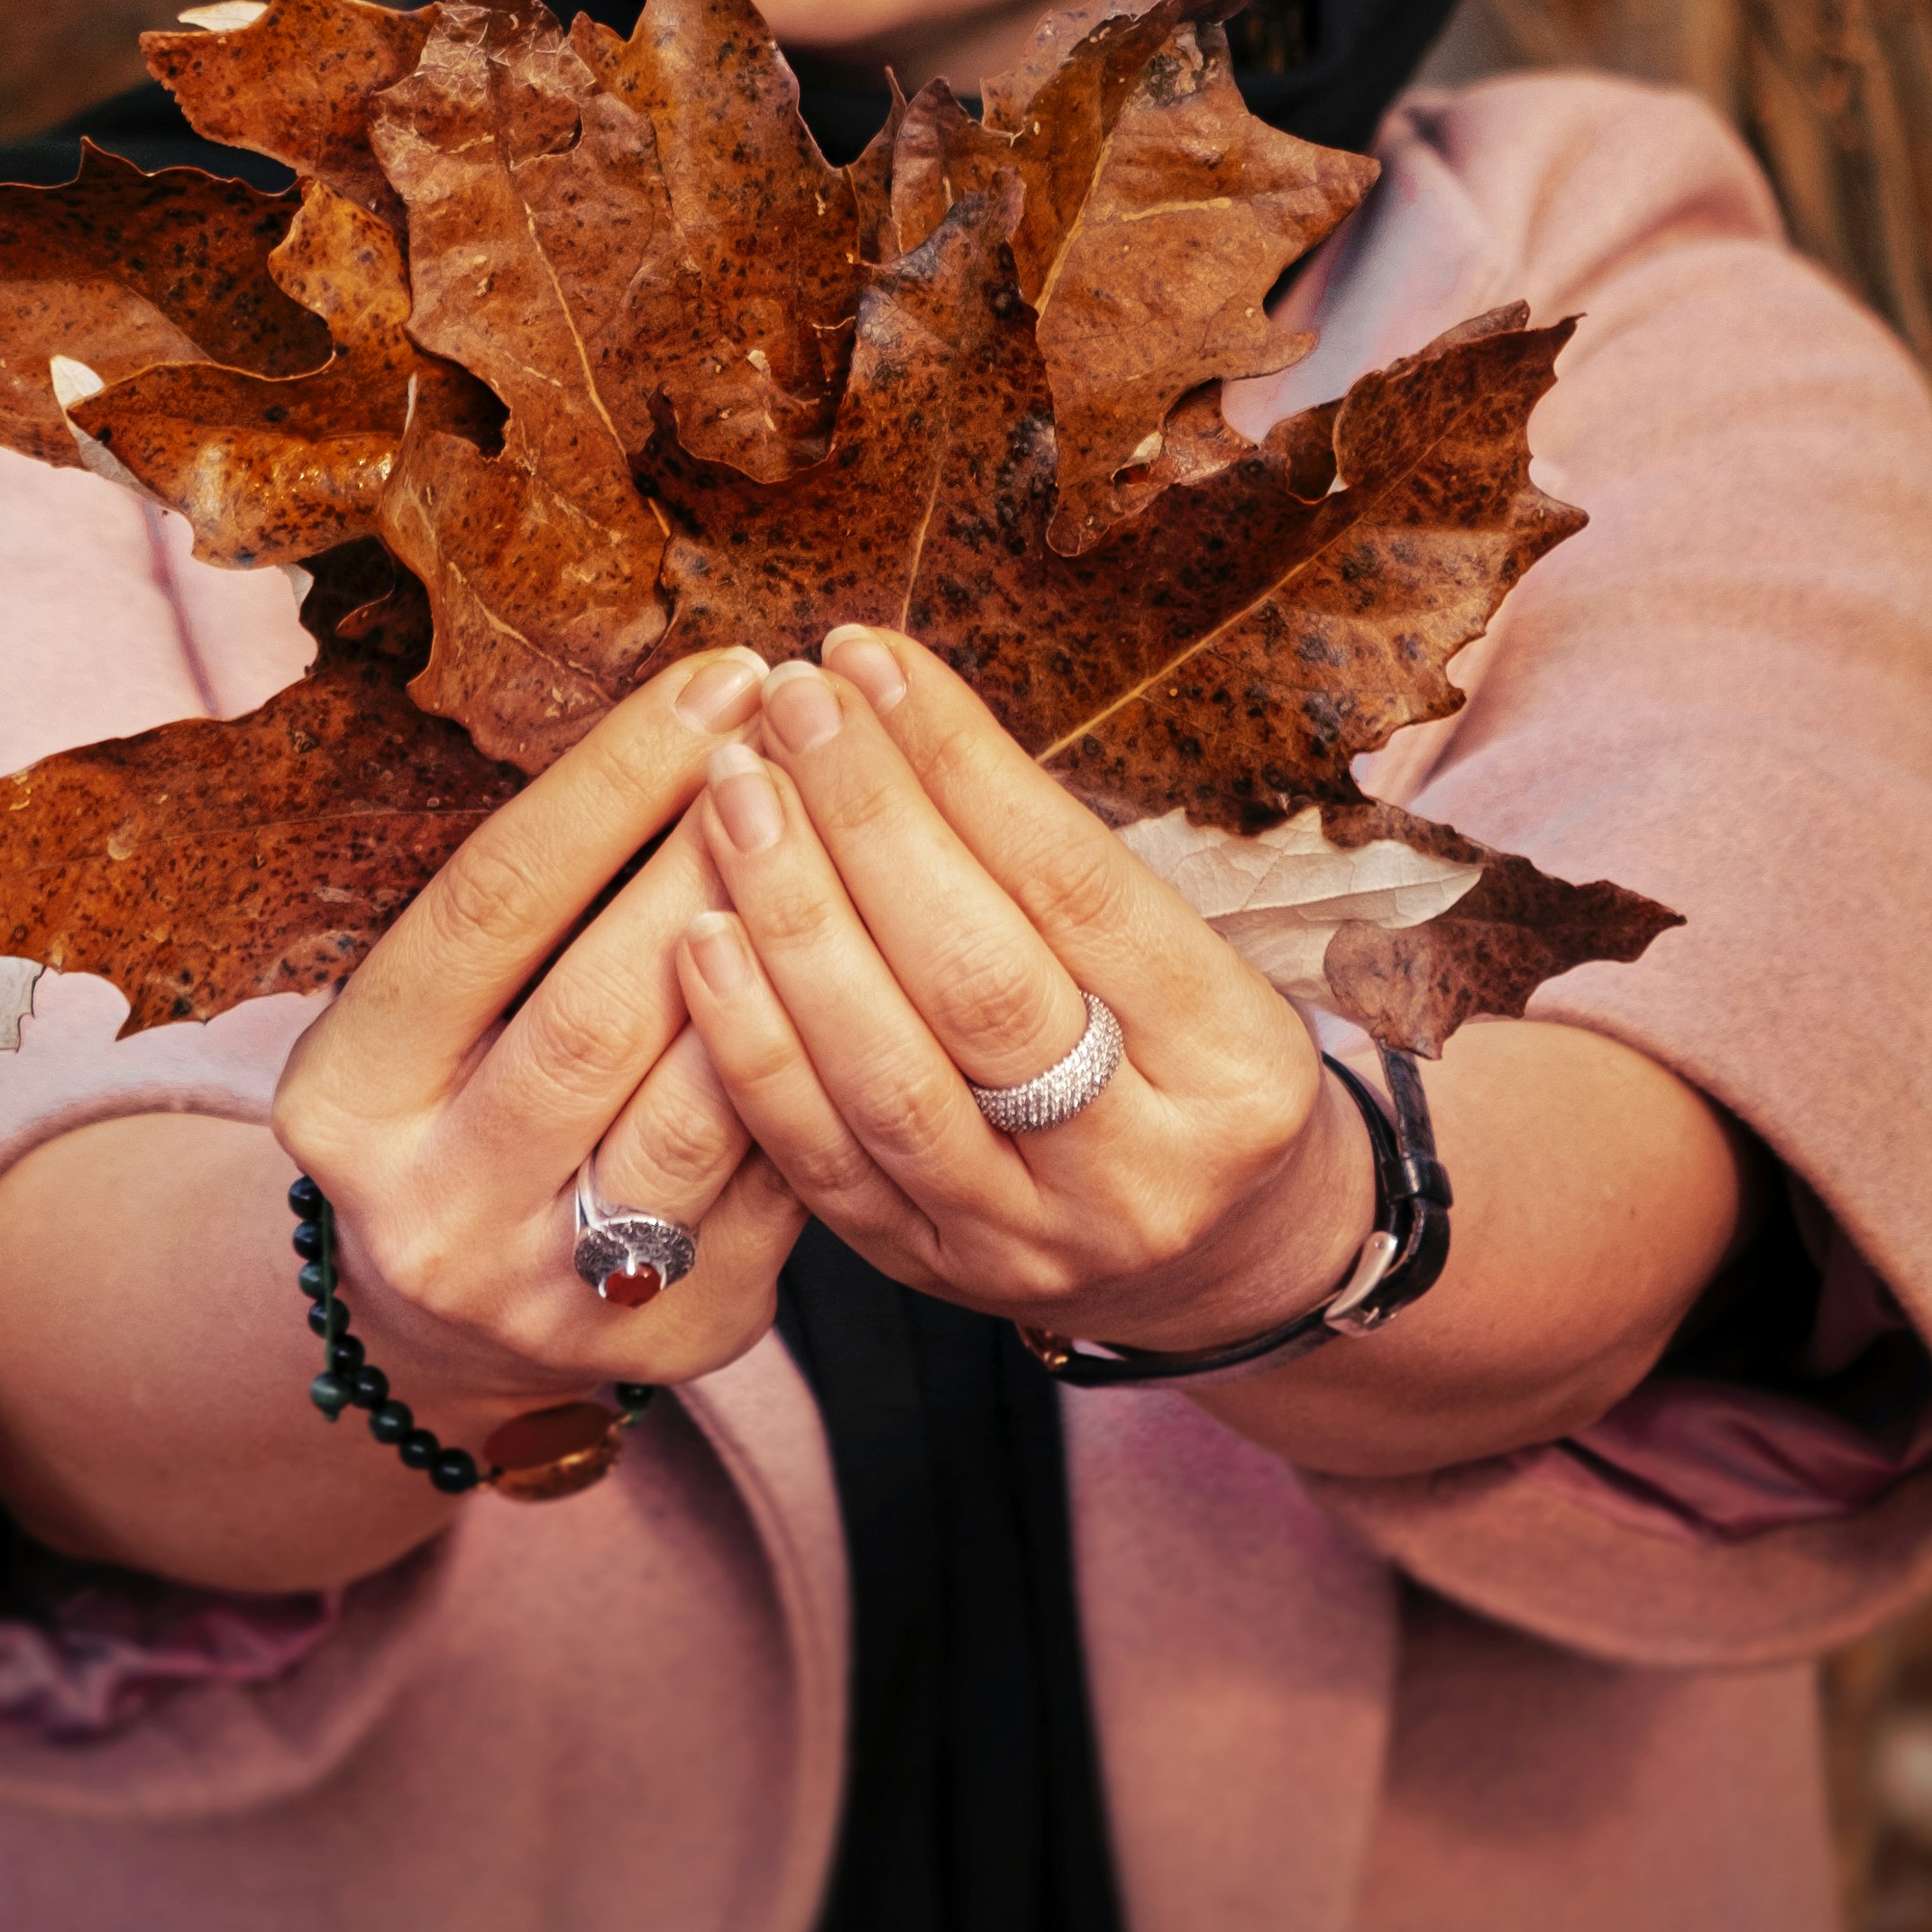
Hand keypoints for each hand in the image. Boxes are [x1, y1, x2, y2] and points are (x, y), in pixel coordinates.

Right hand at [274, 645, 809, 1429]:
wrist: (448, 1320)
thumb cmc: (464, 1093)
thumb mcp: (435, 1008)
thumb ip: (543, 907)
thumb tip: (712, 726)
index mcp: (347, 1098)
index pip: (489, 904)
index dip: (611, 780)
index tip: (718, 677)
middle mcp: (434, 1208)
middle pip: (599, 1008)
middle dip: (718, 855)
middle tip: (816, 735)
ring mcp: (552, 1294)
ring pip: (704, 1110)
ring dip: (793, 958)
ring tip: (861, 833)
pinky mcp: (675, 1335)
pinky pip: (781, 1183)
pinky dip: (831, 1068)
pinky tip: (888, 967)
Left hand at [672, 626, 1375, 1357]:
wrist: (1222, 1261)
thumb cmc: (1190, 1063)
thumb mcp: (1188, 959)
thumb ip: (1051, 867)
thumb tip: (887, 709)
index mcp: (1233, 1063)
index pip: (1076, 886)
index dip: (961, 764)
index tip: (871, 660)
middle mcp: (1137, 1169)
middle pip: (977, 982)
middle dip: (867, 825)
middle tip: (791, 705)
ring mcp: (1026, 1238)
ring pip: (884, 1077)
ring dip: (792, 919)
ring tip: (733, 794)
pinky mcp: (931, 1271)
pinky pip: (819, 1160)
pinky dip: (751, 1044)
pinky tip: (698, 937)